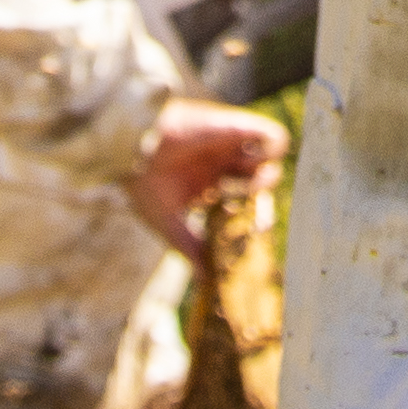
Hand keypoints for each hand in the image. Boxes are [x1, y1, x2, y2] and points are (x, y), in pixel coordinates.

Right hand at [123, 93, 288, 252]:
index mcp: (208, 184)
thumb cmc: (144, 184)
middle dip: (261, 193)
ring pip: (270, 156)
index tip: (246, 229)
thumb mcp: (168, 222)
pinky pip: (272, 136)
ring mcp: (231, 147)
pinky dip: (274, 153)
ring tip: (252, 185)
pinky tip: (253, 168)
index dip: (249, 213)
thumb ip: (190, 246)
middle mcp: (222, 165)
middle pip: (259, 178)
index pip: (242, 198)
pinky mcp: (235, 130)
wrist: (134, 152)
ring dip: (268, 173)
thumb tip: (204, 278)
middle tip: (249, 206)